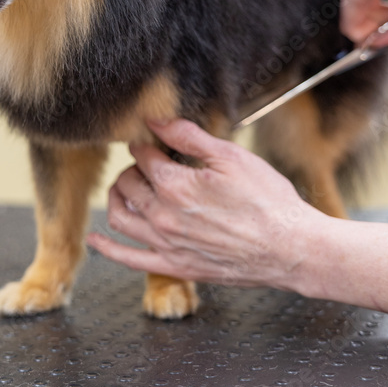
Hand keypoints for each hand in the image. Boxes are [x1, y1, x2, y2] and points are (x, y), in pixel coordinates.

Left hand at [86, 119, 321, 289]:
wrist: (290, 248)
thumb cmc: (268, 201)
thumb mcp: (232, 158)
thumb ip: (189, 137)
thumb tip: (157, 120)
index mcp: (176, 186)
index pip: (144, 156)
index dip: (147, 143)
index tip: (154, 140)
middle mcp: (163, 216)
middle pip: (127, 184)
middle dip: (132, 167)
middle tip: (147, 162)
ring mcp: (166, 244)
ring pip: (120, 216)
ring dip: (115, 197)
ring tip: (124, 187)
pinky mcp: (175, 266)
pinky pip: (128, 259)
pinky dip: (107, 247)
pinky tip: (97, 238)